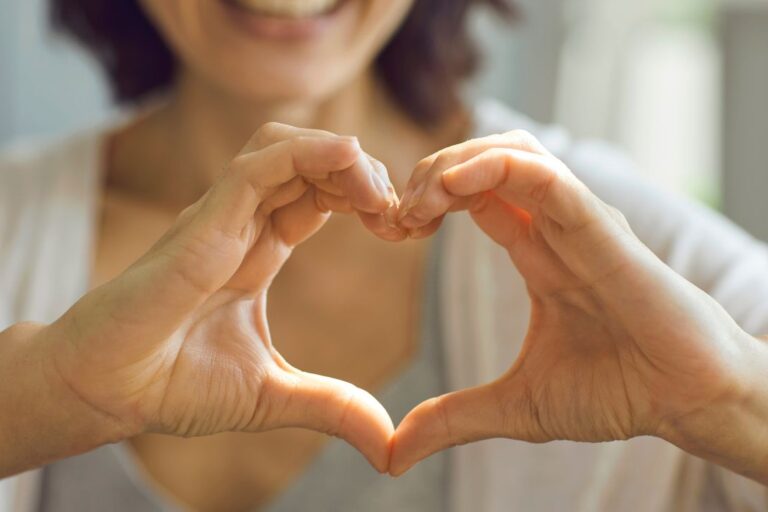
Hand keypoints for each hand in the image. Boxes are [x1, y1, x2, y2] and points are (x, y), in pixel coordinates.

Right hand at [42, 123, 400, 471]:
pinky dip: (308, 153)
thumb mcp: (274, 395)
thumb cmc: (173, 384)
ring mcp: (222, 218)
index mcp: (259, 250)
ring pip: (286, 148)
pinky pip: (258, 166)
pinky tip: (350, 160)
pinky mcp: (203, 223)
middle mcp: (243, 224)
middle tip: (401, 214)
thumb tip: (388, 446)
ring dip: (341, 158)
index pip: (321, 196)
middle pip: (312, 164)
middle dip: (365, 175)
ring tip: (378, 195)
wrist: (106, 391)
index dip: (365, 199)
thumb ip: (333, 407)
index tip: (403, 229)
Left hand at [390, 131, 766, 479]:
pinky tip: (452, 186)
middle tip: (395, 215)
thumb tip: (393, 454)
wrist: (687, 403)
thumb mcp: (516, 406)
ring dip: (454, 163)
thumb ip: (453, 418)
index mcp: (536, 253)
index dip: (425, 201)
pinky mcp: (602, 230)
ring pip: (513, 153)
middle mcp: (554, 228)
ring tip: (420, 200)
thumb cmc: (618, 392)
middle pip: (485, 162)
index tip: (391, 230)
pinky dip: (495, 169)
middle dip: (429, 173)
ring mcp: (578, 222)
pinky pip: (547, 178)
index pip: (472, 196)